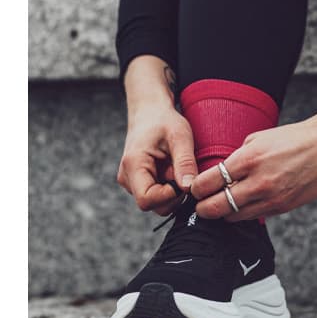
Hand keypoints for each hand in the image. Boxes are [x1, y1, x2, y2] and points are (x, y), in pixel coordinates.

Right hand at [117, 101, 197, 215]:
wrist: (150, 112)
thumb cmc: (164, 120)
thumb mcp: (180, 136)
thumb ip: (184, 162)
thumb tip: (189, 187)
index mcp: (133, 165)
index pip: (147, 200)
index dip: (169, 196)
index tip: (185, 181)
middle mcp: (127, 178)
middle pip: (153, 205)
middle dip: (175, 195)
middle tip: (186, 172)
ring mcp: (132, 182)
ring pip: (157, 202)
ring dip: (174, 191)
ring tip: (179, 167)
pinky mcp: (139, 182)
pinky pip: (157, 195)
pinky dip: (170, 187)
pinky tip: (175, 170)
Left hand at [190, 117, 316, 220]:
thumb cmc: (296, 138)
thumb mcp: (260, 138)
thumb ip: (238, 156)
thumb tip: (221, 172)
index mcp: (249, 159)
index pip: (208, 182)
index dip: (196, 188)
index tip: (195, 188)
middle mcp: (259, 182)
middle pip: (215, 206)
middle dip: (202, 207)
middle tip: (200, 204)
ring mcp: (272, 198)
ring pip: (232, 217)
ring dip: (223, 213)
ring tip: (221, 205)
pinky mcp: (283, 207)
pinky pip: (254, 217)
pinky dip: (243, 213)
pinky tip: (243, 205)